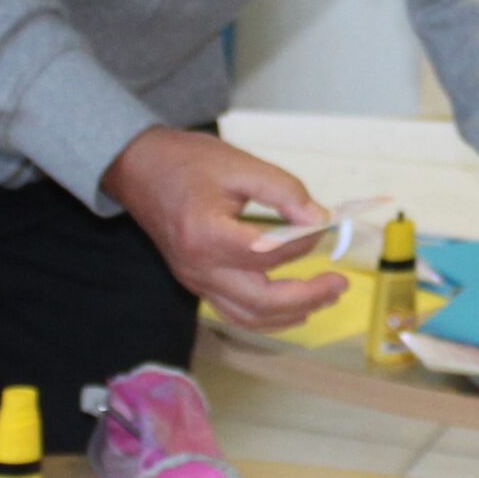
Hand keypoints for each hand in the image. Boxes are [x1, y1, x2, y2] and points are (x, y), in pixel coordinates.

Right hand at [101, 128, 348, 330]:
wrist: (138, 168)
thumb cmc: (186, 161)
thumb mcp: (240, 164)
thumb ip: (284, 191)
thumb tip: (320, 220)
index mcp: (207, 234)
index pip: (270, 252)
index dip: (305, 240)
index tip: (325, 225)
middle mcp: (199, 267)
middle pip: (262, 301)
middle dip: (308, 296)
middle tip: (340, 284)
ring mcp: (195, 280)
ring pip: (249, 316)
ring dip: (292, 314)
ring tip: (325, 297)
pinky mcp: (196, 283)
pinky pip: (235, 312)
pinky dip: (268, 316)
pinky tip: (293, 309)